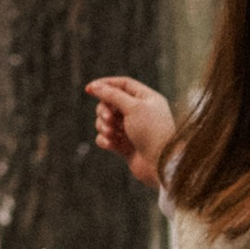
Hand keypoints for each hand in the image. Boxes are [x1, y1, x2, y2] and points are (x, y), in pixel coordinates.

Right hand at [87, 73, 175, 192]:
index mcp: (146, 99)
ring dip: (104, 126)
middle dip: (104, 110)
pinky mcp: (124, 145)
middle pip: (110, 102)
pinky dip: (105, 139)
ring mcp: (131, 129)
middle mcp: (139, 112)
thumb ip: (112, 95)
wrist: (160, 163)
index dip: (106, 84)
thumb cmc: (151, 132)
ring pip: (106, 121)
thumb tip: (95, 86)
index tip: (89, 89)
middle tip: (108, 119)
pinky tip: (111, 145)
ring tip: (112, 134)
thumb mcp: (133, 107)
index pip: (123, 84)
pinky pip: (106, 137)